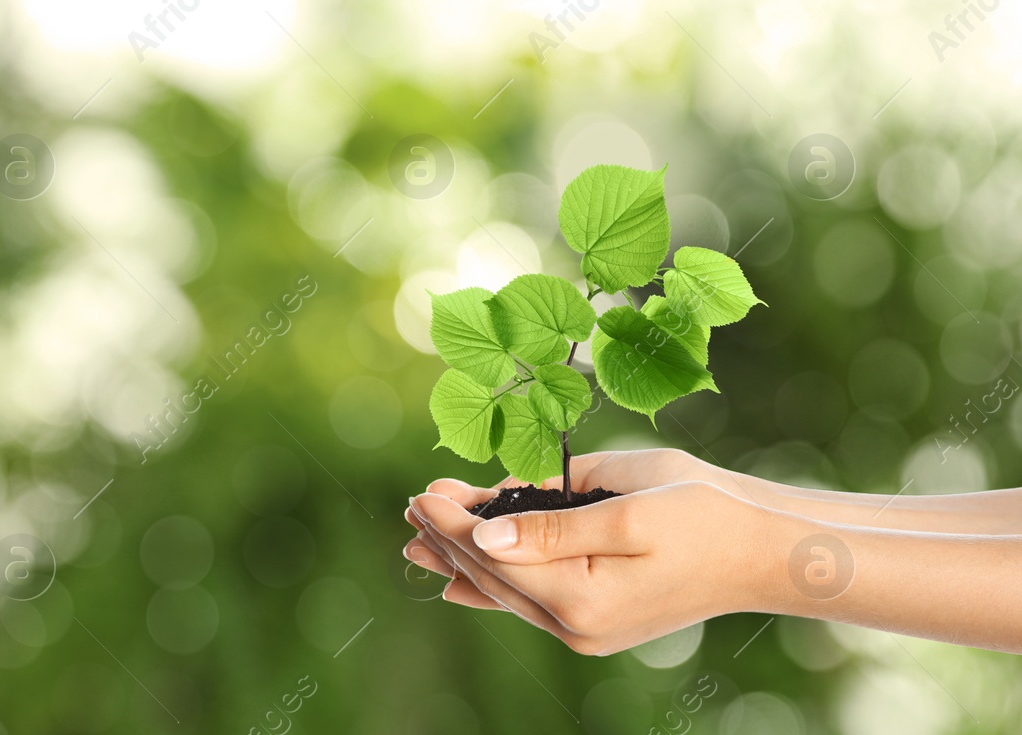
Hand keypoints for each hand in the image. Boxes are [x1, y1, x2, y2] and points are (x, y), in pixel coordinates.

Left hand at [407, 481, 777, 654]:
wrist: (762, 550)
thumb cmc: (705, 517)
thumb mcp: (627, 510)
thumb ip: (552, 527)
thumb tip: (486, 536)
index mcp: (582, 599)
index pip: (495, 558)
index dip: (452, 524)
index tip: (419, 494)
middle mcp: (576, 624)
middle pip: (492, 576)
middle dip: (449, 538)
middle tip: (411, 503)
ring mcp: (584, 627)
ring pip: (505, 589)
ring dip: (463, 557)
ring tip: (419, 532)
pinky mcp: (595, 618)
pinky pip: (528, 600)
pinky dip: (492, 582)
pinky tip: (457, 578)